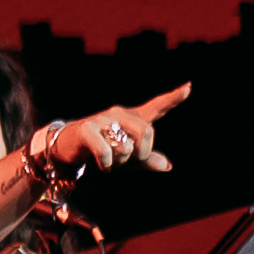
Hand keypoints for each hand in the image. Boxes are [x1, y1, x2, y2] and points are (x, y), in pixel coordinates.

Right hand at [36, 81, 192, 178]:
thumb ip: (145, 160)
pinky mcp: (86, 129)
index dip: (174, 98)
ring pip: (127, 146)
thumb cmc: (97, 151)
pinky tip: (101, 165)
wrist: (64, 150)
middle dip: (140, 154)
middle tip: (125, 160)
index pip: (156, 107)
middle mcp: (118, 114)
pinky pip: (107, 152)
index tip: (189, 87)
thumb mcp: (124, 157)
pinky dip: (107, 164)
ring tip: (108, 161)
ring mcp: (102, 119)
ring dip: (119, 162)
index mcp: (131, 119)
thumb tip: (167, 166)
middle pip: (147, 133)